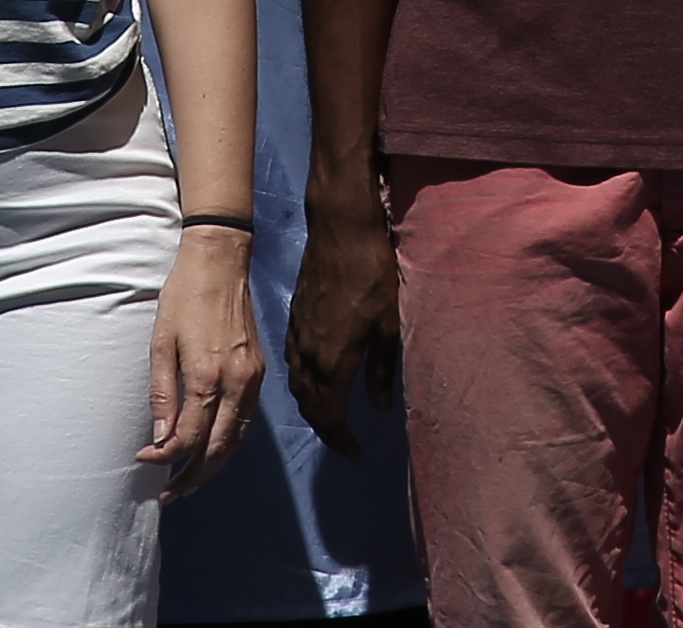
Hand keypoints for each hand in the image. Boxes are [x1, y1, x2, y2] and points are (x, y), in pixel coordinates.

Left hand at [138, 229, 266, 493]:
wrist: (221, 261)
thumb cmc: (184, 297)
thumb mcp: (161, 342)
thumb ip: (163, 393)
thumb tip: (161, 439)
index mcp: (208, 375)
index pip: (190, 436)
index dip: (166, 456)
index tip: (144, 461)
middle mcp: (237, 383)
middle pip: (219, 449)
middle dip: (193, 477)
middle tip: (168, 493)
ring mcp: (253, 379)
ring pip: (238, 440)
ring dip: (213, 467)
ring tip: (188, 483)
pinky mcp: (259, 372)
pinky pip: (247, 421)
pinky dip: (229, 443)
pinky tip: (212, 450)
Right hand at [286, 193, 398, 454]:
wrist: (340, 229)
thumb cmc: (372, 274)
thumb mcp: (388, 324)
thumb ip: (382, 370)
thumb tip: (378, 408)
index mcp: (331, 361)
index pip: (329, 416)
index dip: (341, 440)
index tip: (356, 454)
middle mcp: (307, 355)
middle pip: (309, 406)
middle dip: (326, 430)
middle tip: (345, 443)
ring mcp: (296, 336)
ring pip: (298, 386)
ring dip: (314, 408)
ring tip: (333, 418)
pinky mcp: (294, 319)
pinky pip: (294, 365)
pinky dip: (305, 383)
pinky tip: (318, 379)